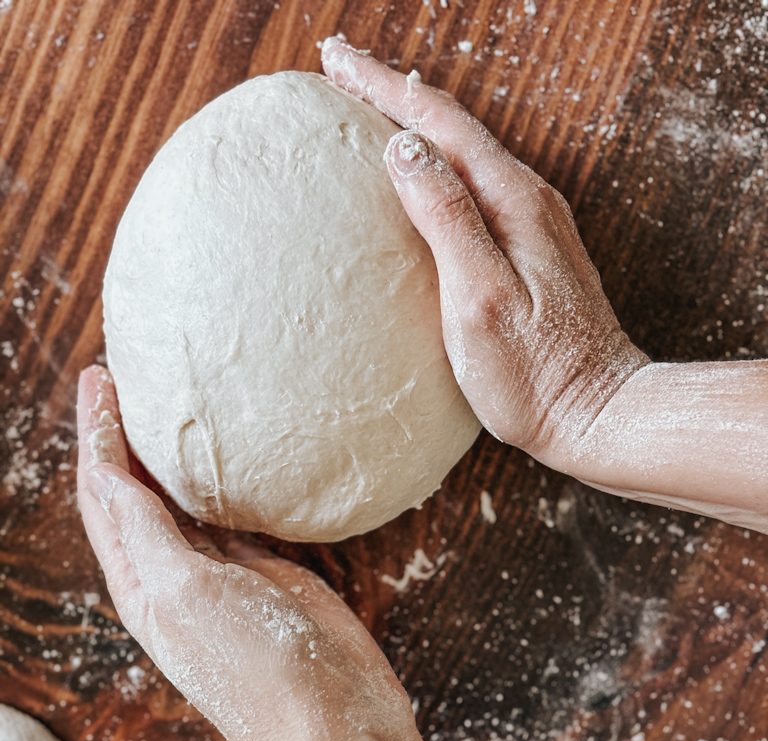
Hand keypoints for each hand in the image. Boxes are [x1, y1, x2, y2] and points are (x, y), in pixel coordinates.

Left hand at [76, 365, 415, 740]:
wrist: (334, 724)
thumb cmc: (256, 669)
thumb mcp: (186, 595)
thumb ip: (146, 535)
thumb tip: (106, 477)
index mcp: (142, 584)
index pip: (105, 494)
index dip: (98, 434)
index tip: (102, 377)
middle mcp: (174, 577)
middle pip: (134, 492)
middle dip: (122, 436)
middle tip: (125, 376)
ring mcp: (223, 576)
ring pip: (183, 502)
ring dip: (169, 455)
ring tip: (170, 406)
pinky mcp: (269, 574)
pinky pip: (235, 517)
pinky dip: (224, 481)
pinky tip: (233, 457)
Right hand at [322, 37, 648, 463]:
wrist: (599, 415)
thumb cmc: (537, 373)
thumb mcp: (482, 299)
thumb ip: (447, 218)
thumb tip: (405, 147)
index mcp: (512, 202)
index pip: (440, 124)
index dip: (384, 87)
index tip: (334, 58)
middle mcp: (528, 200)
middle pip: (453, 128)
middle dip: (394, 92)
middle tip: (341, 68)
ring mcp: (533, 225)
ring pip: (465, 154)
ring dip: (416, 124)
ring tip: (372, 107)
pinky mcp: (531, 252)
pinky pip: (474, 188)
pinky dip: (438, 166)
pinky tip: (422, 177)